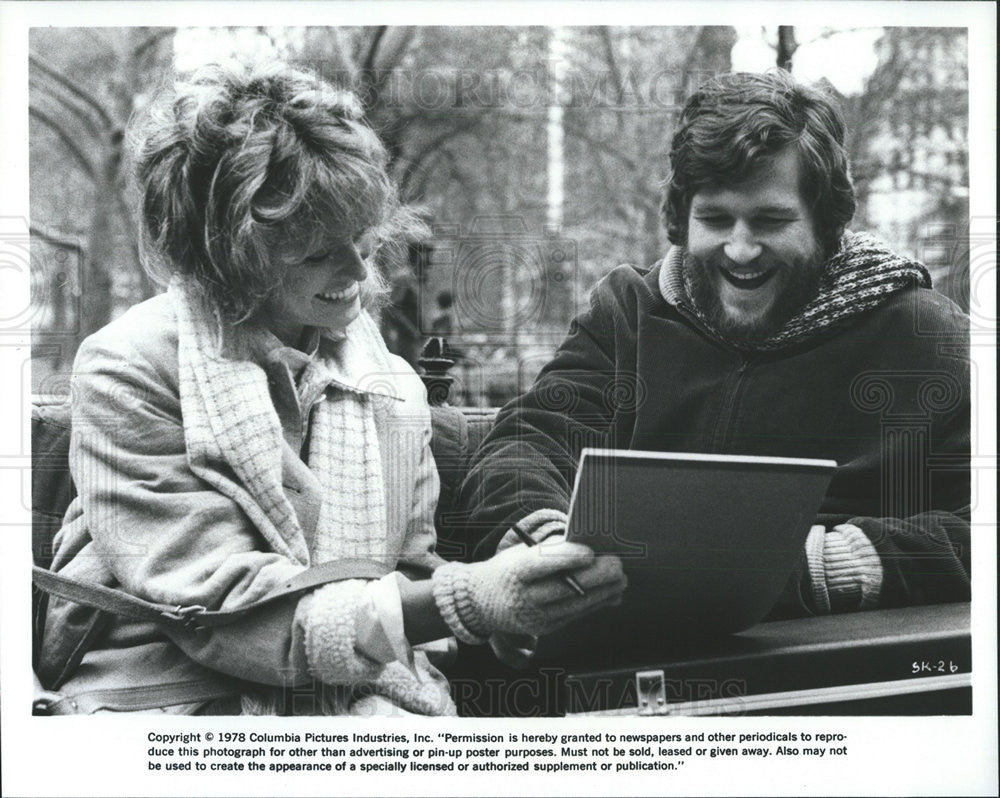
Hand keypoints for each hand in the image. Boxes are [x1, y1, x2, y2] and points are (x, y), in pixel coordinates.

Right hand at [433, 537, 626, 638]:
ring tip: (621, 578)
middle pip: (564, 588)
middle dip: (595, 577)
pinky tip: (612, 593)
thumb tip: (585, 544)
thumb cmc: (506, 569)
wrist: (479, 603)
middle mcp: (522, 598)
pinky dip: (596, 604)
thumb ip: (549, 549)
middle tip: (617, 564)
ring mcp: (534, 617)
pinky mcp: (544, 629)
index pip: (540, 564)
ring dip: (602, 592)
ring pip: (575, 605)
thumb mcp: (519, 552)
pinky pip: (574, 615)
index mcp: (513, 572)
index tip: (590, 551)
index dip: (566, 558)